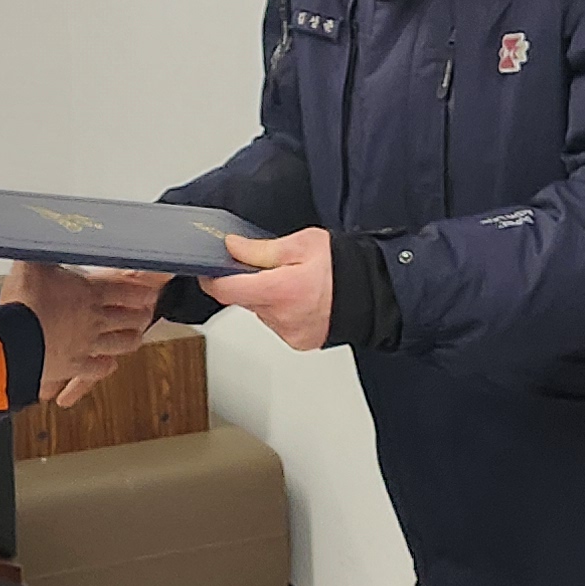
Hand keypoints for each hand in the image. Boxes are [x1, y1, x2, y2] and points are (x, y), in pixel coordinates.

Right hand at [11, 261, 157, 406]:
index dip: (139, 291)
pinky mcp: (74, 367)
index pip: (124, 291)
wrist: (15, 340)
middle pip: (128, 318)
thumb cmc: (23, 300)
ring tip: (137, 337)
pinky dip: (106, 366)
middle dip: (140, 315)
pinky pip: (97, 369)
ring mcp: (87, 345)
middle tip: (147, 313)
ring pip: (120, 344)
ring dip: (130, 339)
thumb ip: (44, 252)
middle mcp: (94, 320)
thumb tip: (45, 238)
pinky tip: (109, 364)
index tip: (150, 292)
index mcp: (89, 293)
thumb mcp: (32, 264)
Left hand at [201, 226, 333, 350]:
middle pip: (244, 300)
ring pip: (260, 312)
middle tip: (269, 268)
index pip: (226, 290)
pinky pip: (277, 324)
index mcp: (280, 290)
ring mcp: (289, 332)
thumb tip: (231, 248)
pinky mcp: (297, 341)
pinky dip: (281, 311)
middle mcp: (282, 316)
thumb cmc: (342, 266)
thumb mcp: (301, 244)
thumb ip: (261, 249)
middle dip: (248, 284)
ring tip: (293, 283)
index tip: (210, 270)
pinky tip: (300, 300)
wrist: (374, 292)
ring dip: (267, 298)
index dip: (212, 278)